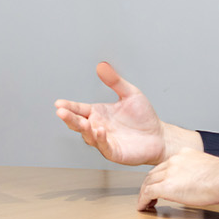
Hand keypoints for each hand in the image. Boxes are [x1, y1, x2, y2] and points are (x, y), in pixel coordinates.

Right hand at [54, 62, 173, 165]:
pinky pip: (104, 147)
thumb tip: (102, 66)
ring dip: (84, 129)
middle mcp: (98, 126)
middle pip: (78, 123)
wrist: (160, 136)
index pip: (79, 109)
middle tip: (61, 112)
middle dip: (69, 118)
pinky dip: (100, 140)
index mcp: (98, 113)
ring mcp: (105, 141)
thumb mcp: (130, 93)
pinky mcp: (114, 152)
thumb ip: (115, 81)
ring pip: (88, 136)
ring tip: (83, 122)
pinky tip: (100, 131)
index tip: (59, 103)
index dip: (68, 106)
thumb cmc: (144, 118)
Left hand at [137, 149, 218, 212]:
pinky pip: (148, 193)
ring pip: (148, 182)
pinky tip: (143, 206)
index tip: (158, 183)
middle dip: (149, 184)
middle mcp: (173, 161)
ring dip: (145, 192)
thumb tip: (193, 181)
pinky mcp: (166, 186)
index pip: (164, 165)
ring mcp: (169, 172)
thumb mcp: (205, 166)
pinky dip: (143, 200)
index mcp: (183, 154)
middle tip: (148, 193)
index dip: (158, 176)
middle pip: (153, 173)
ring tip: (145, 202)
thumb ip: (194, 170)